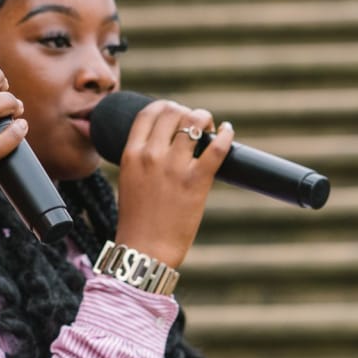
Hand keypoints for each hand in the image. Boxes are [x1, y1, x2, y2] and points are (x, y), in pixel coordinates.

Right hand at [113, 100, 233, 268]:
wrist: (145, 250)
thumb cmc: (137, 220)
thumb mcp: (129, 180)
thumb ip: (142, 159)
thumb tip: (162, 144)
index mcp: (131, 154)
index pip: (148, 113)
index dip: (165, 106)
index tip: (175, 113)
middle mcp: (151, 155)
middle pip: (172, 111)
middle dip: (187, 111)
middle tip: (196, 124)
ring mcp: (174, 167)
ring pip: (194, 121)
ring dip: (205, 119)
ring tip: (210, 128)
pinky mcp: (196, 181)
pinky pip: (216, 147)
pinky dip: (226, 135)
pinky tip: (228, 132)